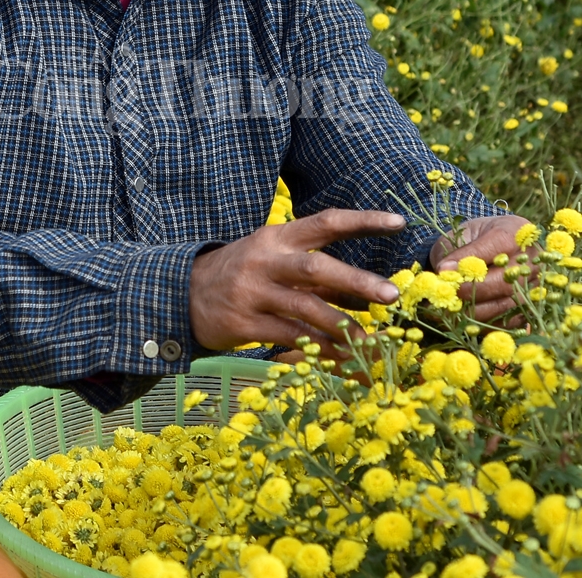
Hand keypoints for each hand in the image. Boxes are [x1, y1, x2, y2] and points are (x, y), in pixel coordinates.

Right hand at [189, 208, 406, 358]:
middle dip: (356, 282)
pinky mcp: (244, 323)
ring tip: (371, 343)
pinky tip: (340, 360)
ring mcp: (253, 291)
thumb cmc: (244, 274)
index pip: (326, 221)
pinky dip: (317, 349)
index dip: (363, 222)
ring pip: (305, 308)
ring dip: (343, 327)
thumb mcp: (276, 261)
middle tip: (391, 295)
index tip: (398, 223)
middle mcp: (266, 259)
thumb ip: (317, 275)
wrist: (183, 293)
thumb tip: (367, 295)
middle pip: (316, 267)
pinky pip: (289, 338)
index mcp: (278, 236)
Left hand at [429, 213, 533, 323]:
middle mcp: (532, 260)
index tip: (443, 269)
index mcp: (517, 231)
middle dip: (472, 289)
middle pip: (507, 280)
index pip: (499, 243)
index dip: (471, 257)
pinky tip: (461, 318)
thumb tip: (446, 273)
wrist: (486, 249)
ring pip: (506, 305)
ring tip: (449, 308)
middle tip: (447, 293)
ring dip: (474, 310)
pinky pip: (506, 323)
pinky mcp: (528, 310)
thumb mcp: (461, 235)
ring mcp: (535, 287)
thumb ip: (456, 251)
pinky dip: (482, 323)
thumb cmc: (473, 239)